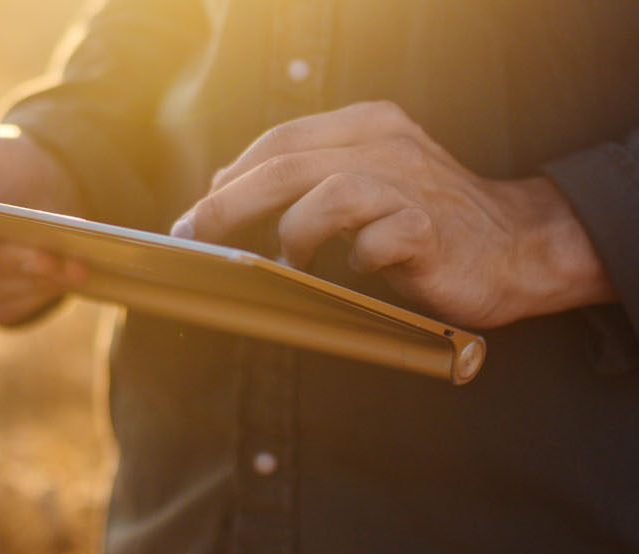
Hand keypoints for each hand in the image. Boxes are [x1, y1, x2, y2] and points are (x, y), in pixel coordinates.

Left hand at [170, 101, 614, 328]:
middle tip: (196, 238)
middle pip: (286, 164)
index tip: (192, 217)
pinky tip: (356, 270)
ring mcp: (411, 185)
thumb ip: (304, 179)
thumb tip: (222, 187)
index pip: (279, 140)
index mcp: (366, 127)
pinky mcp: (430, 228)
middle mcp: (386, 146)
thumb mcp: (364, 182)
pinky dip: (356, 258)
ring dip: (292, 234)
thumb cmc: (426, 221)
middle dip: (227, 205)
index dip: (228, 179)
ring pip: (328, 194)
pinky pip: (378, 240)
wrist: (517, 245)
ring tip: (287, 262)